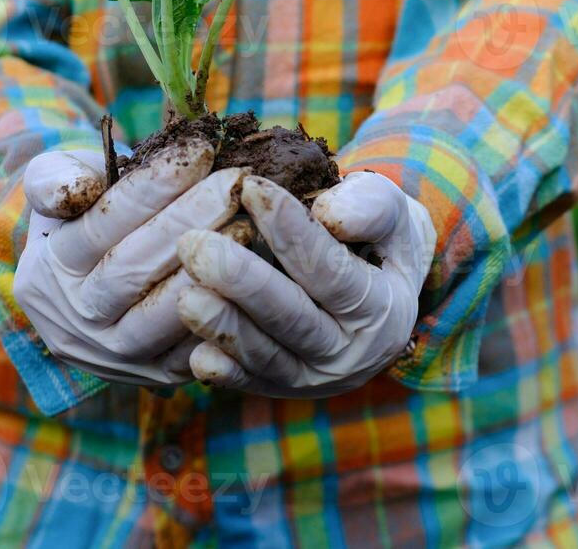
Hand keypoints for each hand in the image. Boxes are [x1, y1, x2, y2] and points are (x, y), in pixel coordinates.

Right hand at [14, 139, 248, 386]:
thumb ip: (56, 178)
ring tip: (249, 224)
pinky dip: (225, 313)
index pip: (101, 226)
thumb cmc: (83, 213)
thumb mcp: (54, 183)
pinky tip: (256, 273)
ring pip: (164, 316)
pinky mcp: (158, 373)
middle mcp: (77, 320)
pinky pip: (194, 349)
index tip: (197, 150)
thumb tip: (84, 188)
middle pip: (134, 269)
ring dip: (210, 270)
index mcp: (50, 269)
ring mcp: (116, 355)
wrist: (86, 282)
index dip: (150, 187)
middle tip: (234, 183)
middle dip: (189, 221)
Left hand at [175, 171, 435, 396]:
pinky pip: (247, 382)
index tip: (252, 188)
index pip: (331, 270)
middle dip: (243, 283)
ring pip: (265, 355)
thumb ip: (372, 207)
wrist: (376, 290)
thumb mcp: (391, 213)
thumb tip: (329, 214)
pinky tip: (195, 351)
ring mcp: (313, 376)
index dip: (291, 231)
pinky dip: (221, 372)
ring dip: (223, 326)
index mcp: (381, 307)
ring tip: (186, 296)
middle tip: (195, 245)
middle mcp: (350, 352)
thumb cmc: (374, 236)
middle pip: (292, 319)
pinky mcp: (279, 388)